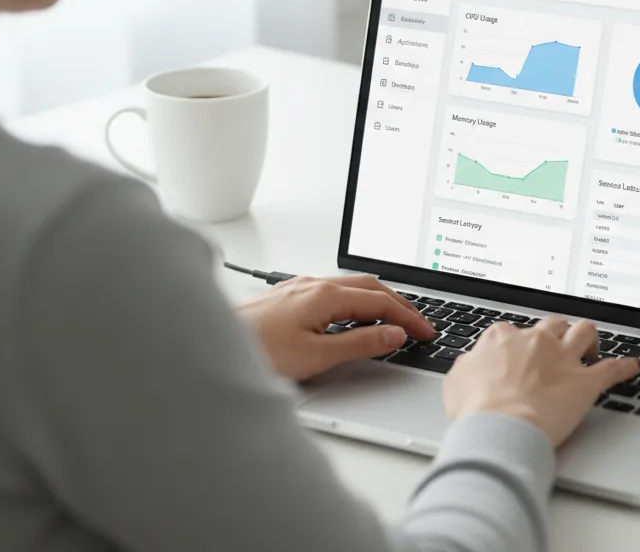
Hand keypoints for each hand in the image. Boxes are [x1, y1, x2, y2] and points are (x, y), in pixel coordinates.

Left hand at [239, 275, 436, 380]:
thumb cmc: (256, 351)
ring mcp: (299, 287)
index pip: (381, 302)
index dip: (408, 318)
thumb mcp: (317, 356)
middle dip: (399, 304)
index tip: (426, 332)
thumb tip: (393, 335)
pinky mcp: (289, 297)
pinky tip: (354, 316)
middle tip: (419, 324)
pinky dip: (357, 302)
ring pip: (352, 287)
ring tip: (395, 319)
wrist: (214, 346)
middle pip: (370, 287)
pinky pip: (334, 292)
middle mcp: (313, 284)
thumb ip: (359, 345)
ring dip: (378, 300)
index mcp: (325, 295)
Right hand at [444, 318, 639, 447]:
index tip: (519, 354)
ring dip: (587, 339)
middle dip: (555, 334)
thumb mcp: (456, 382)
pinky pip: (613, 369)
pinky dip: (625, 367)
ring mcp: (562, 358)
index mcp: (502, 339)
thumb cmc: (476, 410)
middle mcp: (535, 341)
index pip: (513, 331)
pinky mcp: (585, 382)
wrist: (500, 428)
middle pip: (552, 325)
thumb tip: (471, 365)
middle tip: (556, 349)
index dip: (518, 344)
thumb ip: (468, 367)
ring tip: (589, 350)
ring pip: (583, 332)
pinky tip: (632, 367)